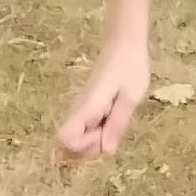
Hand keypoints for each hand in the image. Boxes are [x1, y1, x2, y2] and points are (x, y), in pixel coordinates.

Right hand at [57, 39, 150, 157]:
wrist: (124, 44)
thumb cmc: (130, 67)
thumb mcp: (130, 97)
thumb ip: (117, 124)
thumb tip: (106, 151)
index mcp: (86, 108)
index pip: (64, 138)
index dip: (83, 146)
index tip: (103, 134)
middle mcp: (78, 109)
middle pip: (67, 142)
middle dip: (88, 147)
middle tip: (111, 131)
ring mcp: (80, 107)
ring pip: (75, 135)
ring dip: (92, 139)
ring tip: (113, 124)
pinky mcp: (86, 105)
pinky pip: (83, 126)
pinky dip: (95, 130)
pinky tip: (112, 118)